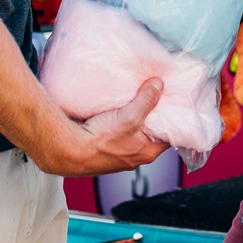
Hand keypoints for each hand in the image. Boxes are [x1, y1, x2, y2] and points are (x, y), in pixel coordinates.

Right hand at [46, 78, 168, 176]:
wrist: (69, 151)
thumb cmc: (99, 141)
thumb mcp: (130, 117)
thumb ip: (147, 100)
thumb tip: (158, 85)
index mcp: (147, 152)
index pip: (170, 135)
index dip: (172, 118)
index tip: (172, 103)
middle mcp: (136, 157)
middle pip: (153, 133)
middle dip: (154, 117)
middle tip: (154, 98)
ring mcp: (120, 155)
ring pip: (135, 134)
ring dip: (136, 120)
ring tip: (135, 102)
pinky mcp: (106, 151)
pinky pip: (120, 135)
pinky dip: (121, 124)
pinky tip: (117, 112)